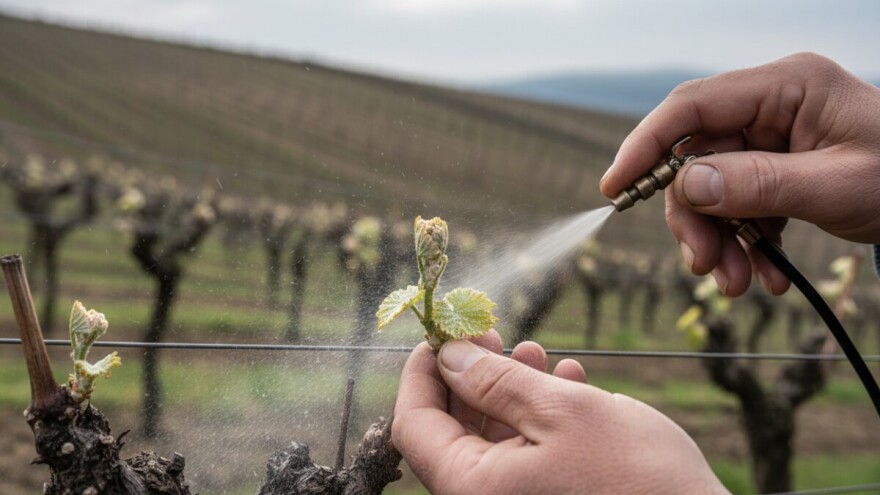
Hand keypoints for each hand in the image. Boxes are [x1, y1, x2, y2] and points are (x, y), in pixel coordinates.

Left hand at [392, 331, 726, 493]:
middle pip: (452, 428)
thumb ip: (494, 381)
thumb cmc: (635, 477)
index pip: (413, 425)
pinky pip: (525, 451)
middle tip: (494, 334)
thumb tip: (447, 354)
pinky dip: (539, 414)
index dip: (421, 372)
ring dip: (510, 388)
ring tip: (540, 353)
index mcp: (472, 489)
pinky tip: (569, 383)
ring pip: (492, 435)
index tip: (439, 333)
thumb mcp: (561, 412)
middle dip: (473, 374)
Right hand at [600, 52, 879, 296]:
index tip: (616, 188)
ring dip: (719, 242)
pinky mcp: (777, 168)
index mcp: (785, 88)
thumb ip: (760, 183)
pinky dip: (746, 245)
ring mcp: (772, 138)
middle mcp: (770, 108)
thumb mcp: (837, 186)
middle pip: (697, 159)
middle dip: (695, 219)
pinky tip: (768, 275)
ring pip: (713, 189)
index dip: (646, 146)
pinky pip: (740, 206)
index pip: (692, 107)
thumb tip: (687, 185)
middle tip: (704, 267)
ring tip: (739, 284)